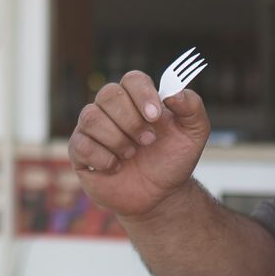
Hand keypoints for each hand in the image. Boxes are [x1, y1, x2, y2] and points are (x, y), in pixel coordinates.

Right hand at [67, 71, 211, 219]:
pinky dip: (102, 158)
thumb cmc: (172, 160)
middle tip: (148, 141)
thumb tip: (175, 92)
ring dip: (116, 139)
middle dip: (131, 121)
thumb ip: (192, 107)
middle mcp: (112, 108)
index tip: (155, 117)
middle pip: (108, 95)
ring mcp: (93, 128)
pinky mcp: (80, 151)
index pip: (132, 79)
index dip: (142, 94)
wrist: (159, 196)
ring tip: (132, 155)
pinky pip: (80, 144)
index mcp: (138, 98)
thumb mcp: (194, 134)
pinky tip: (116, 167)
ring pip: (90, 117)